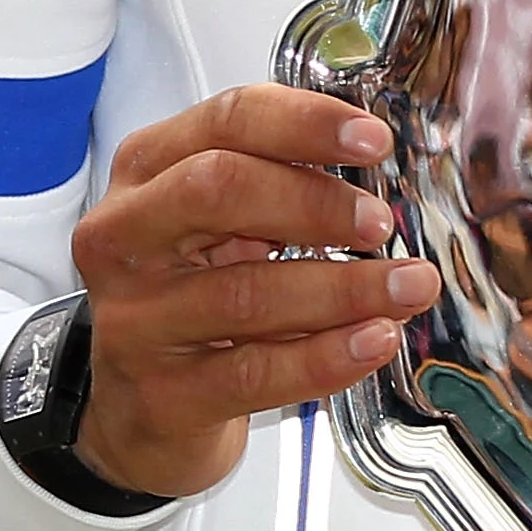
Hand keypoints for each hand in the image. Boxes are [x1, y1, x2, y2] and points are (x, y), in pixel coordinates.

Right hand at [67, 85, 434, 502]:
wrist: (139, 407)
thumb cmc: (188, 295)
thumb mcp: (212, 222)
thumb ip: (272, 184)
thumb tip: (373, 169)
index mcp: (144, 172)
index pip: (224, 122)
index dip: (303, 124)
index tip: (371, 139)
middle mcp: (124, 237)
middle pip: (216, 191)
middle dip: (313, 202)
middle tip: (379, 223)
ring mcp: (134, 318)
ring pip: (245, 293)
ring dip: (343, 288)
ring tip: (407, 286)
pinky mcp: (162, 394)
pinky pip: (255, 372)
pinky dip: (325, 356)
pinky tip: (373, 341)